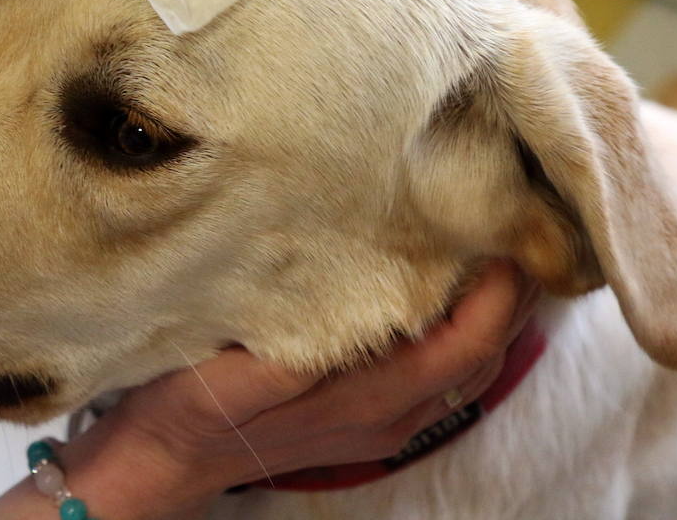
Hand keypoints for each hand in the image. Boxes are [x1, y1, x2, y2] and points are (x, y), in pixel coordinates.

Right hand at [61, 260, 538, 519]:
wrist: (161, 459)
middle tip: (514, 218)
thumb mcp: (229, 375)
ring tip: (495, 242)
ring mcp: (383, 418)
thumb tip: (348, 304)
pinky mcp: (367, 412)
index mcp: (367, 402)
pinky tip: (449, 286)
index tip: (504, 227)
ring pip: (470, 364)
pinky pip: (443, 368)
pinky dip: (464, 325)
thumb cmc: (188, 409)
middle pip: (485, 354)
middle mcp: (390, 415)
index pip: (467, 345)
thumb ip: (293, 351)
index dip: (498, 290)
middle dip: (512, 291)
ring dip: (493, 308)